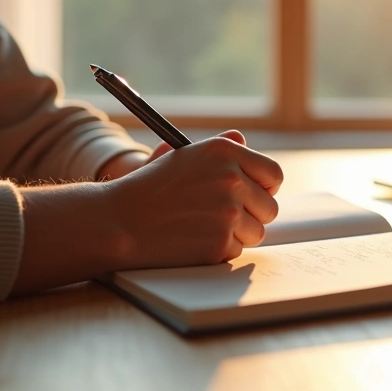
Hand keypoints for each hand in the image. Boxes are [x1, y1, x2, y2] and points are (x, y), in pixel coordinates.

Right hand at [102, 129, 282, 267]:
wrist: (118, 221)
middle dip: (251, 215)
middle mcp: (231, 179)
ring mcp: (228, 212)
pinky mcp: (220, 243)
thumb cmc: (148, 189)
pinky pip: (236, 251)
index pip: (273, 174)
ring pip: (257, 232)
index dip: (265, 188)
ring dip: (236, 235)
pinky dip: (219, 251)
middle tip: (223, 217)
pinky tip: (193, 240)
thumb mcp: (182, 157)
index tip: (254, 195)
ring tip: (203, 227)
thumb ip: (218, 149)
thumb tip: (242, 140)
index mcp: (224, 152)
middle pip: (269, 207)